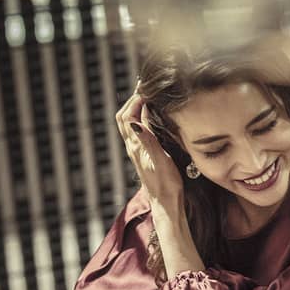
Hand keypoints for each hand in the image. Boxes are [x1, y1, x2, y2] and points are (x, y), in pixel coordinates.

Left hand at [116, 87, 183, 205]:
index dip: (136, 100)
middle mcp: (133, 147)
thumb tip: (134, 122)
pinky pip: (136, 130)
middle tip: (144, 87)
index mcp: (136, 146)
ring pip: (128, 124)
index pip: (129, 116)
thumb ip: (148, 140)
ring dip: (134, 108)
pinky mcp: (143, 154)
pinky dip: (141, 117)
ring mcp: (137, 150)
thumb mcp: (160, 161)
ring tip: (146, 96)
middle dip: (132, 100)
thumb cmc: (166, 184)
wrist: (166, 203)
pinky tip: (151, 116)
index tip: (147, 88)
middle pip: (123, 117)